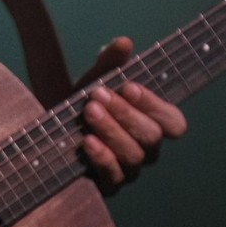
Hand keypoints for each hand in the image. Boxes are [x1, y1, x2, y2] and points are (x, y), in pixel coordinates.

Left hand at [76, 37, 186, 192]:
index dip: (155, 106)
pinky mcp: (109, 184)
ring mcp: (129, 169)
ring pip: (133, 156)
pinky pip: (113, 176)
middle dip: (125, 113)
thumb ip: (110, 62)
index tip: (128, 87)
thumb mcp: (95, 79)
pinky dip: (101, 157)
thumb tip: (123, 42)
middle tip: (98, 96)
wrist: (51, 130)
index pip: (174, 123)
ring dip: (111, 131)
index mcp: (152, 123)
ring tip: (89, 111)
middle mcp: (146, 149)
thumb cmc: (84, 102)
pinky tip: (86, 141)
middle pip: (152, 137)